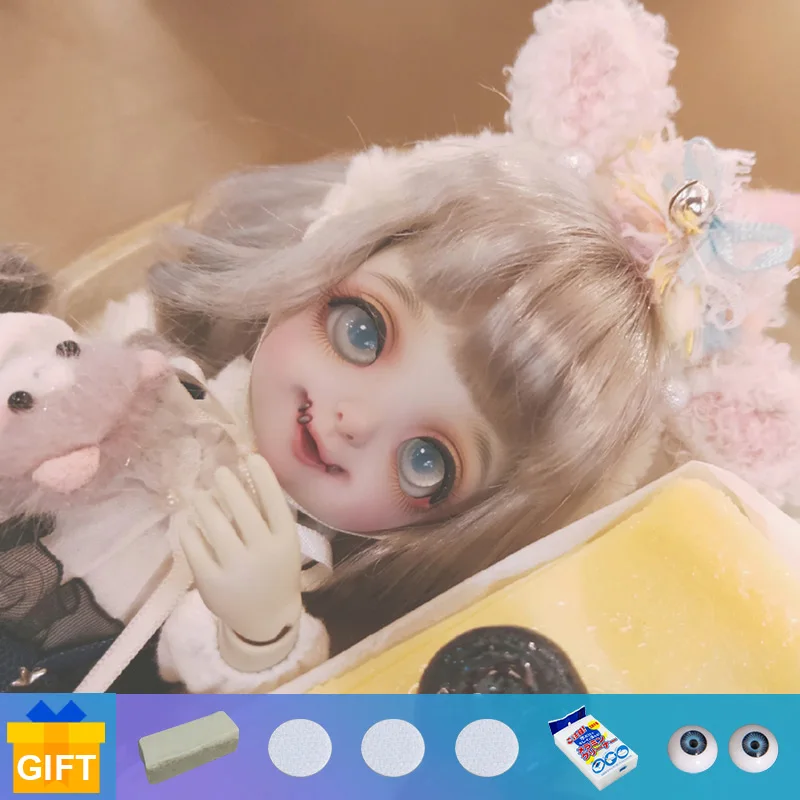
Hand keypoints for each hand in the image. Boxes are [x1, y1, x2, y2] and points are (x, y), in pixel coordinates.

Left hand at [178, 454, 301, 645]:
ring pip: (216, 528)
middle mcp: (263, 553)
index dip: (263, 477)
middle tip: (219, 471)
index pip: (274, 502)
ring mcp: (237, 570)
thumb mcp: (282, 544)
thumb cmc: (275, 571)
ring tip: (199, 495)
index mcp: (285, 541)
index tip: (250, 457)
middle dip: (229, 486)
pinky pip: (196, 549)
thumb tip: (247, 470)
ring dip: (205, 505)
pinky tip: (187, 522)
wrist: (267, 619)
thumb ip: (268, 515)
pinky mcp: (212, 583)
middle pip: (244, 511)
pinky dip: (189, 531)